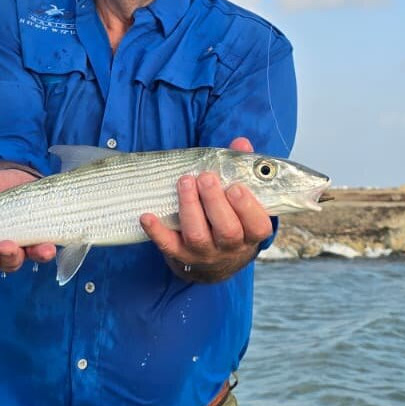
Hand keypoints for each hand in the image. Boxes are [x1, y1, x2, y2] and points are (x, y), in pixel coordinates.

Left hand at [140, 137, 271, 282]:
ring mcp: (205, 254)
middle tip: (206, 178)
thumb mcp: (242, 199)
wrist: (215, 262)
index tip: (235, 187)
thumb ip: (241, 168)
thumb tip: (241, 143)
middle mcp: (230, 247)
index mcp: (250, 233)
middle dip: (215, 202)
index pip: (257, 226)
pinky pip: (168, 246)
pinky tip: (147, 216)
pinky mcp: (181, 256)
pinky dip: (157, 232)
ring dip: (189, 207)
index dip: (247, 208)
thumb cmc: (230, 217)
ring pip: (197, 236)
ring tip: (185, 181)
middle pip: (226, 230)